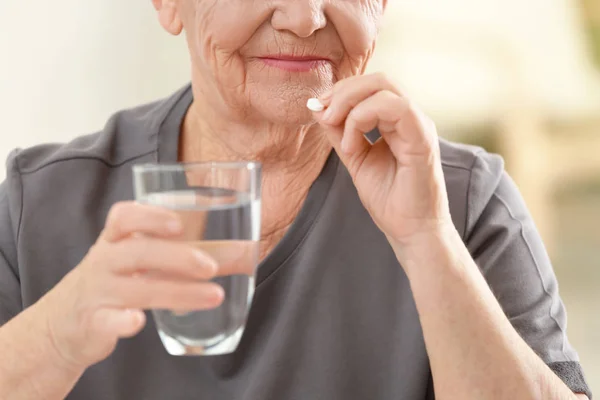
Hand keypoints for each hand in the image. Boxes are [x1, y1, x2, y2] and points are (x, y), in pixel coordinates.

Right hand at [35, 202, 222, 369]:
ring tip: (213, 296)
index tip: (179, 223)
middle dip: (177, 257)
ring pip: (135, 288)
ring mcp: (98, 292)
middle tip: (211, 266)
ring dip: (177, 291)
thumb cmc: (117, 281)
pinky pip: (106, 320)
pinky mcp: (94, 322)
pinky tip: (139, 322)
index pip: (123, 216)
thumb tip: (246, 253)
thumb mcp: (141, 261)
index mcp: (115, 240)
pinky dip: (123, 321)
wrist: (66, 323)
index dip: (150, 216)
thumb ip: (185, 254)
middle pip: (138, 251)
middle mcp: (104, 261)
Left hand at [312, 73, 453, 249]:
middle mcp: (411, 118)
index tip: (317, 108)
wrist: (410, 230)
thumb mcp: (354, 158)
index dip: (341, 91)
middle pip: (378, 79)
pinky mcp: (422, 139)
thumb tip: (317, 107)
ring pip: (384, 88)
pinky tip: (351, 144)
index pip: (371, 86)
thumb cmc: (389, 199)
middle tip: (323, 112)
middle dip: (343, 91)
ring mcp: (419, 126)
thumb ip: (339, 132)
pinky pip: (396, 108)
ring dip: (350, 104)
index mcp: (397, 121)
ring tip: (335, 129)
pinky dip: (364, 118)